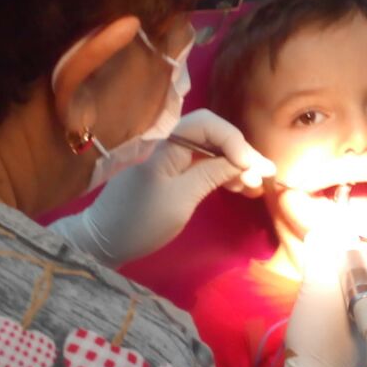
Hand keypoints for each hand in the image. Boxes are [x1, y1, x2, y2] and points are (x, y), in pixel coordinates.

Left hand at [50, 109, 275, 267]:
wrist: (102, 242)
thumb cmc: (140, 222)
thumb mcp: (181, 200)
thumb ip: (211, 175)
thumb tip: (243, 162)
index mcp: (166, 146)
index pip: (207, 124)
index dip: (235, 141)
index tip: (254, 168)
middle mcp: (168, 146)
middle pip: (212, 135)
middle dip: (240, 153)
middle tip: (264, 178)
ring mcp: (168, 160)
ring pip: (209, 151)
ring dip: (234, 164)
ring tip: (255, 186)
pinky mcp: (170, 175)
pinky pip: (201, 165)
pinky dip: (221, 174)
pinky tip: (239, 187)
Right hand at [273, 205, 366, 366]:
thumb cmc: (321, 333)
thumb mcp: (319, 283)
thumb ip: (326, 247)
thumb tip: (329, 226)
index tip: (340, 217)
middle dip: (363, 231)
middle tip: (333, 228)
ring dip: (357, 247)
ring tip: (328, 246)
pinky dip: (356, 266)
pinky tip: (332, 269)